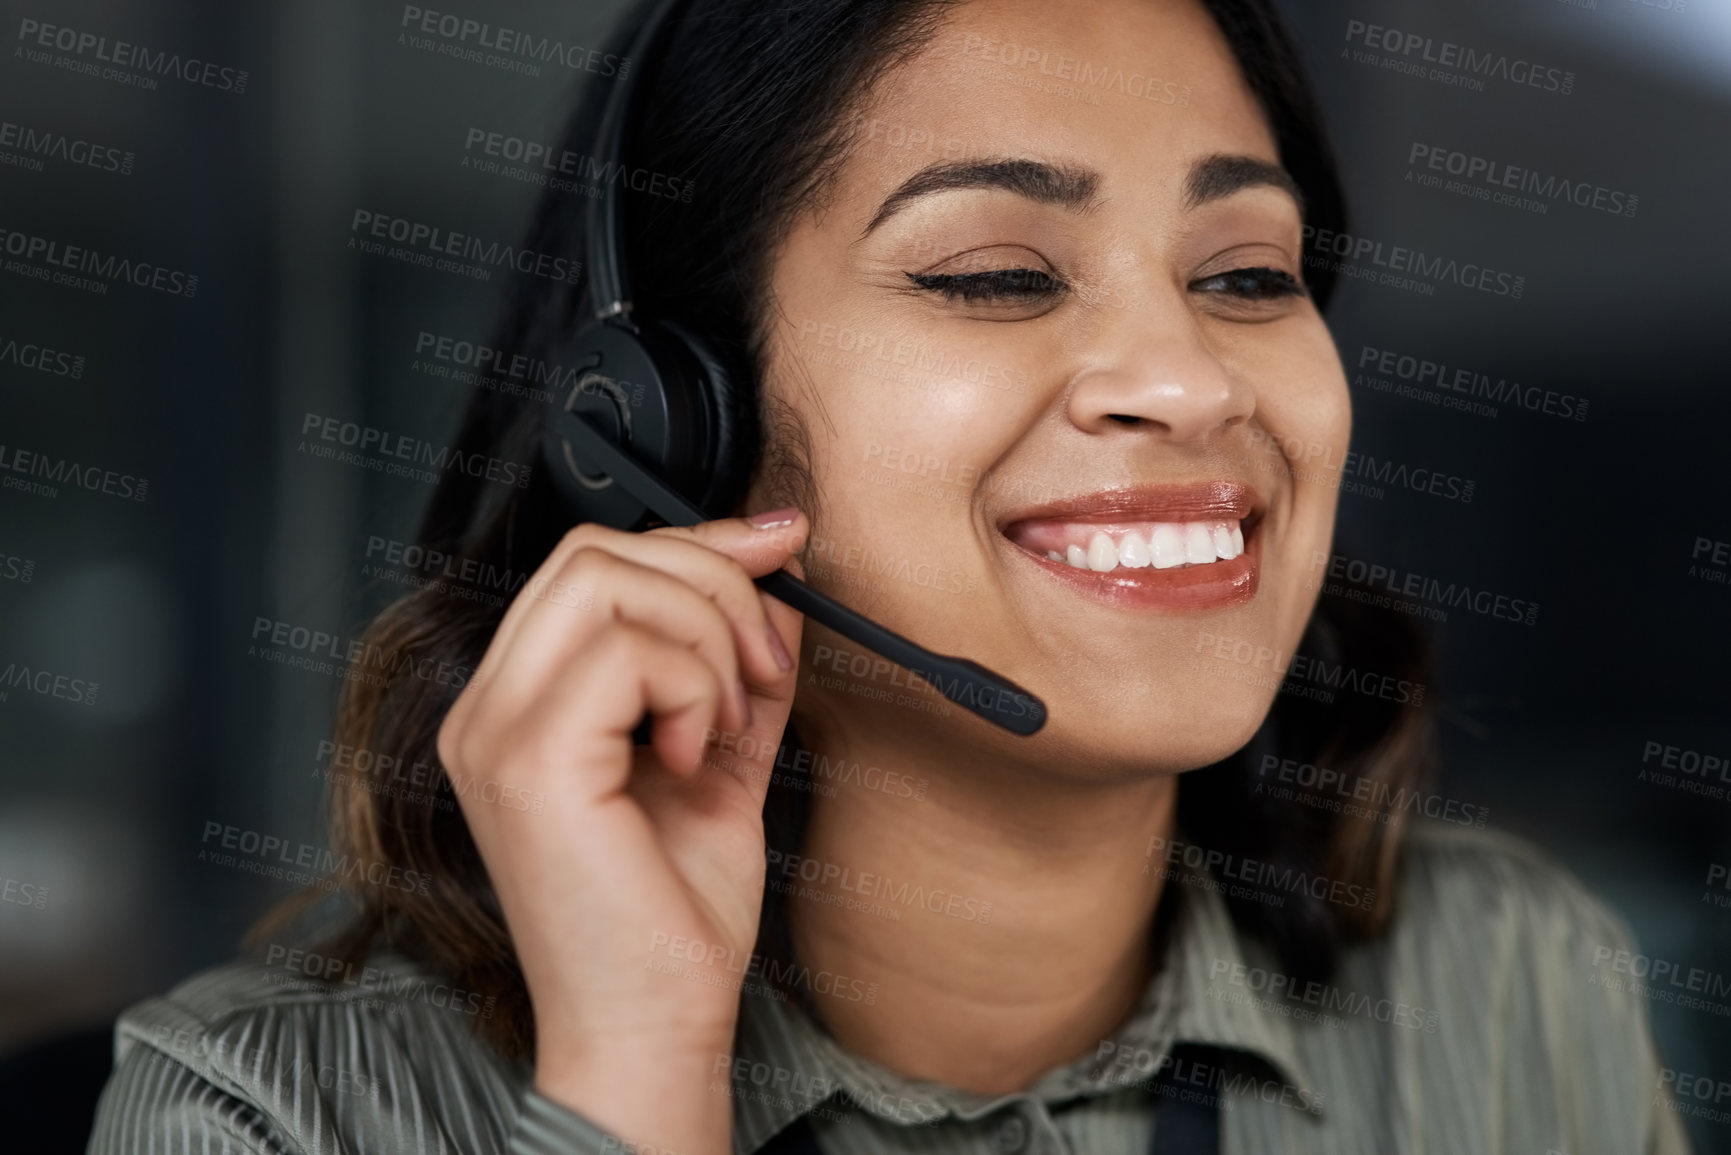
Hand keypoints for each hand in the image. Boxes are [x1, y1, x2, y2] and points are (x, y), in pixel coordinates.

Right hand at [436, 508, 808, 1154]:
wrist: (654, 1023)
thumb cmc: (672, 913)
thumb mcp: (722, 755)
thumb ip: (738, 665)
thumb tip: (775, 577)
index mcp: (520, 704)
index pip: (589, 564)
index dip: (696, 544)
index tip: (779, 547)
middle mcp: (487, 709)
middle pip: (594, 552)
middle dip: (711, 583)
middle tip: (763, 667)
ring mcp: (495, 731)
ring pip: (611, 582)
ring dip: (707, 641)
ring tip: (724, 726)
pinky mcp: (528, 760)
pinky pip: (629, 652)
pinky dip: (694, 691)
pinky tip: (692, 760)